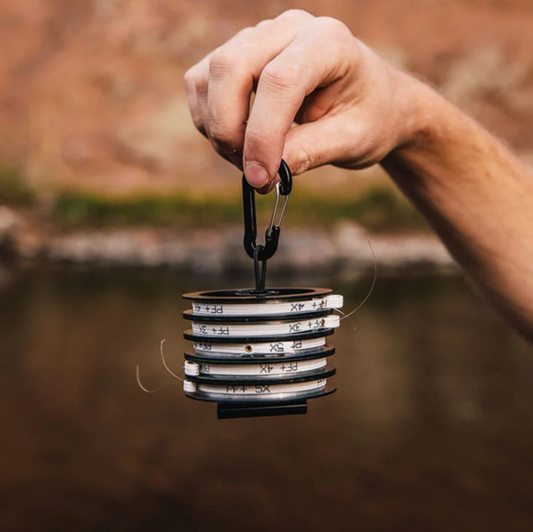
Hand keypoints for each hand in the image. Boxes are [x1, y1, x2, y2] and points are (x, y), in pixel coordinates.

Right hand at [184, 9, 420, 191]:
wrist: (371, 102)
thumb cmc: (368, 117)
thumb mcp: (352, 141)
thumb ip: (310, 152)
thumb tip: (264, 172)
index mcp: (328, 42)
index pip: (281, 80)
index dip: (263, 134)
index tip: (261, 178)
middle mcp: (289, 29)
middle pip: (231, 67)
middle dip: (229, 129)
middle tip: (252, 173)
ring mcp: (258, 38)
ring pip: (209, 76)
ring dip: (217, 128)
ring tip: (250, 160)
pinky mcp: (237, 55)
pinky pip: (201, 83)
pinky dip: (209, 120)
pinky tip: (238, 141)